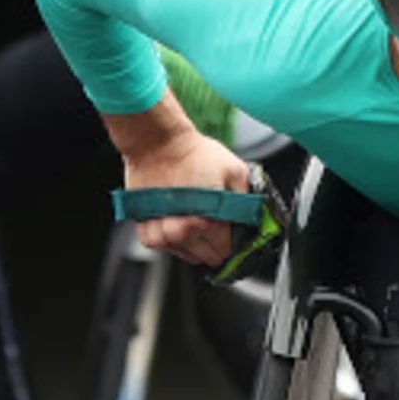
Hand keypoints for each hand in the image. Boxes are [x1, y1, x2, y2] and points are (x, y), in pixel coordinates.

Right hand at [121, 127, 252, 268]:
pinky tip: (177, 227)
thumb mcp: (235, 171)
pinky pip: (161, 246)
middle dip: (217, 245)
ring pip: (186, 255)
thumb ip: (247, 199)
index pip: (227, 250)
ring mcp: (163, 231)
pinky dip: (171, 241)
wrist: (157, 142)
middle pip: (208, 256)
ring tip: (198, 224)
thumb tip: (253, 218)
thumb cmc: (192, 153)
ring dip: (195, 245)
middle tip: (218, 228)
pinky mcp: (145, 226)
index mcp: (209, 220)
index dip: (234, 243)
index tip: (234, 235)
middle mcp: (185, 230)